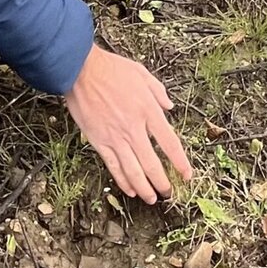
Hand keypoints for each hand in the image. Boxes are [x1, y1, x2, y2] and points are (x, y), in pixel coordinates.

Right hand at [63, 43, 192, 203]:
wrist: (80, 70)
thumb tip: (169, 106)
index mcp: (148, 110)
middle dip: (163, 182)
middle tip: (169, 193)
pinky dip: (123, 181)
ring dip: (145, 188)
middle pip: (152, 164)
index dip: (180, 162)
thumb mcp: (141, 73)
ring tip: (152, 199)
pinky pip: (113, 166)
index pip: (170, 143)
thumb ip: (158, 91)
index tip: (187, 174)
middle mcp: (134, 128)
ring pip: (133, 171)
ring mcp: (115, 137)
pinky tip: (130, 190)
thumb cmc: (110, 68)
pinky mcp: (98, 141)